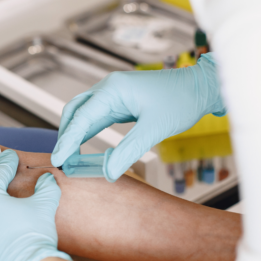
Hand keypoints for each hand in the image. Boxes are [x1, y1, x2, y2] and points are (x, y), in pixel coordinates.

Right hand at [52, 53, 225, 180]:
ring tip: (69, 156)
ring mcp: (113, 94)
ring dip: (75, 134)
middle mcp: (108, 88)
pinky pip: (96, 117)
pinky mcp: (120, 103)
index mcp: (113, 89)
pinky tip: (84, 146)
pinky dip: (87, 132)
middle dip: (65, 136)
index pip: (81, 117)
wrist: (201, 88)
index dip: (67, 140)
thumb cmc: (182, 100)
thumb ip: (128, 151)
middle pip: (75, 112)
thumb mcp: (154, 129)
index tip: (59, 159)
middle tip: (61, 160)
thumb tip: (108, 172)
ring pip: (83, 114)